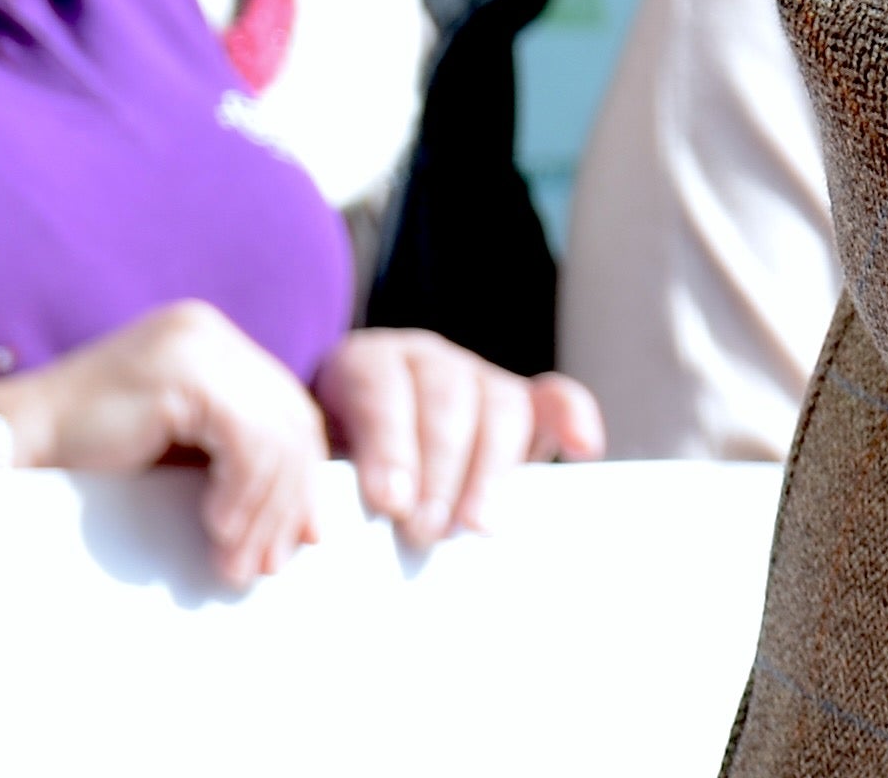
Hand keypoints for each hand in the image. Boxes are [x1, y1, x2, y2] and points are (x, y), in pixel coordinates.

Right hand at [0, 299, 331, 585]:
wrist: (9, 442)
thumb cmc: (84, 458)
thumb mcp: (180, 454)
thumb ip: (238, 465)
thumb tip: (305, 523)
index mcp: (216, 346)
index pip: (288, 411)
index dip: (303, 477)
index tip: (302, 537)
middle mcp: (212, 334)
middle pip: (290, 420)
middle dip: (288, 500)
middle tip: (270, 563)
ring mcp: (199, 346)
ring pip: (274, 433)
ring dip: (263, 509)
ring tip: (239, 563)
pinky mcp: (185, 372)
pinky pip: (244, 437)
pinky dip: (241, 490)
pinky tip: (218, 531)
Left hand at [309, 330, 604, 549]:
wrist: (345, 451)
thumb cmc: (321, 470)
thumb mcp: (304, 464)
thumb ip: (315, 481)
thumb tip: (317, 526)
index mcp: (363, 362)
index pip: (381, 388)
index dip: (388, 443)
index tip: (389, 500)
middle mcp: (425, 359)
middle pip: (447, 398)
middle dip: (441, 468)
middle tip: (427, 529)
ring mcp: (477, 376)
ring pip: (500, 403)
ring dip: (492, 468)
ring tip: (477, 524)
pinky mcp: (521, 401)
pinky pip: (555, 399)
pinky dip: (573, 419)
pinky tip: (583, 450)